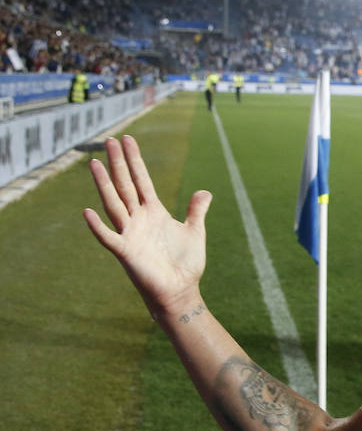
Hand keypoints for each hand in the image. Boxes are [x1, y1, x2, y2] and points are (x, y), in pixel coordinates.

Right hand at [83, 135, 211, 317]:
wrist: (181, 290)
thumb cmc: (185, 264)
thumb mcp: (195, 232)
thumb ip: (196, 211)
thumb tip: (204, 192)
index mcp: (154, 212)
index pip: (142, 180)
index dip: (135, 160)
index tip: (127, 139)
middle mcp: (138, 219)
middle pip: (125, 185)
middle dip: (118, 163)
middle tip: (109, 140)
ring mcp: (130, 234)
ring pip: (114, 204)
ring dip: (104, 185)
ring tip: (94, 164)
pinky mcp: (126, 252)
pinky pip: (109, 237)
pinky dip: (98, 227)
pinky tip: (87, 212)